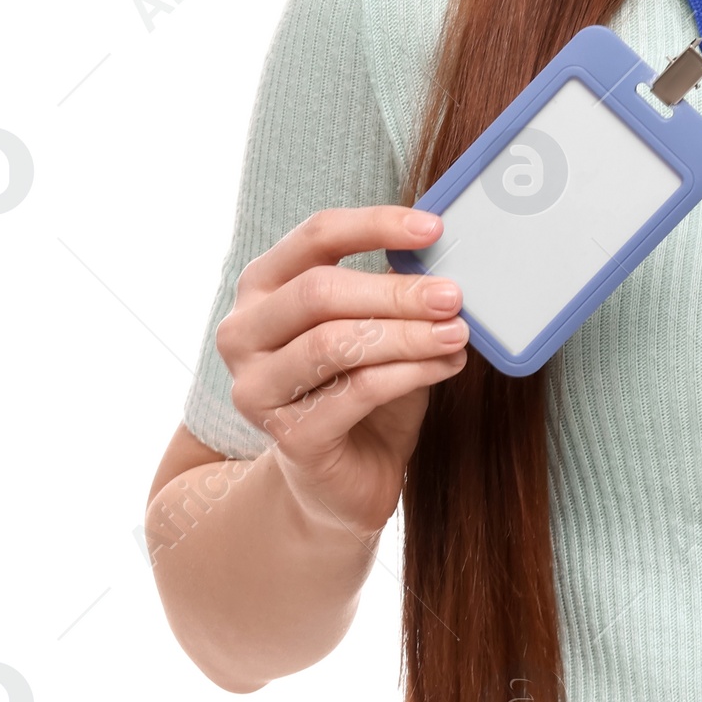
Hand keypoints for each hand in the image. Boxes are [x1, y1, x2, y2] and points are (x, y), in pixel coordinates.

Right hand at [215, 206, 467, 541]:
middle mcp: (243, 333)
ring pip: (336, 342)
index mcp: (263, 287)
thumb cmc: (362, 384)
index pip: (315, 236)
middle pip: (320, 291)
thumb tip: (443, 253)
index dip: (375, 225)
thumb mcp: (377, 324)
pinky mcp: (289, 436)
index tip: (433, 227)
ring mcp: (257, 388)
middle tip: (453, 295)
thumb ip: (394, 288)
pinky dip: (411, 373)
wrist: (345, 476)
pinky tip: (447, 364)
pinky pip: (358, 391)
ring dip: (407, 334)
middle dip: (396, 291)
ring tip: (457, 332)